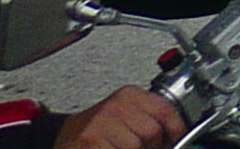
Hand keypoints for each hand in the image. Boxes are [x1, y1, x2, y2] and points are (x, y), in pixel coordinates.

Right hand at [53, 88, 185, 148]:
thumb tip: (176, 138)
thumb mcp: (126, 116)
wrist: (63, 136)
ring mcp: (101, 124)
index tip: (174, 140)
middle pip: (152, 132)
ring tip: (121, 148)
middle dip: (151, 147)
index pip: (165, 111)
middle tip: (142, 148)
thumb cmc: (98, 129)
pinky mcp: (90, 141)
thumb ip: (151, 120)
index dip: (175, 130)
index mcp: (129, 96)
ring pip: (136, 146)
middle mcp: (115, 106)